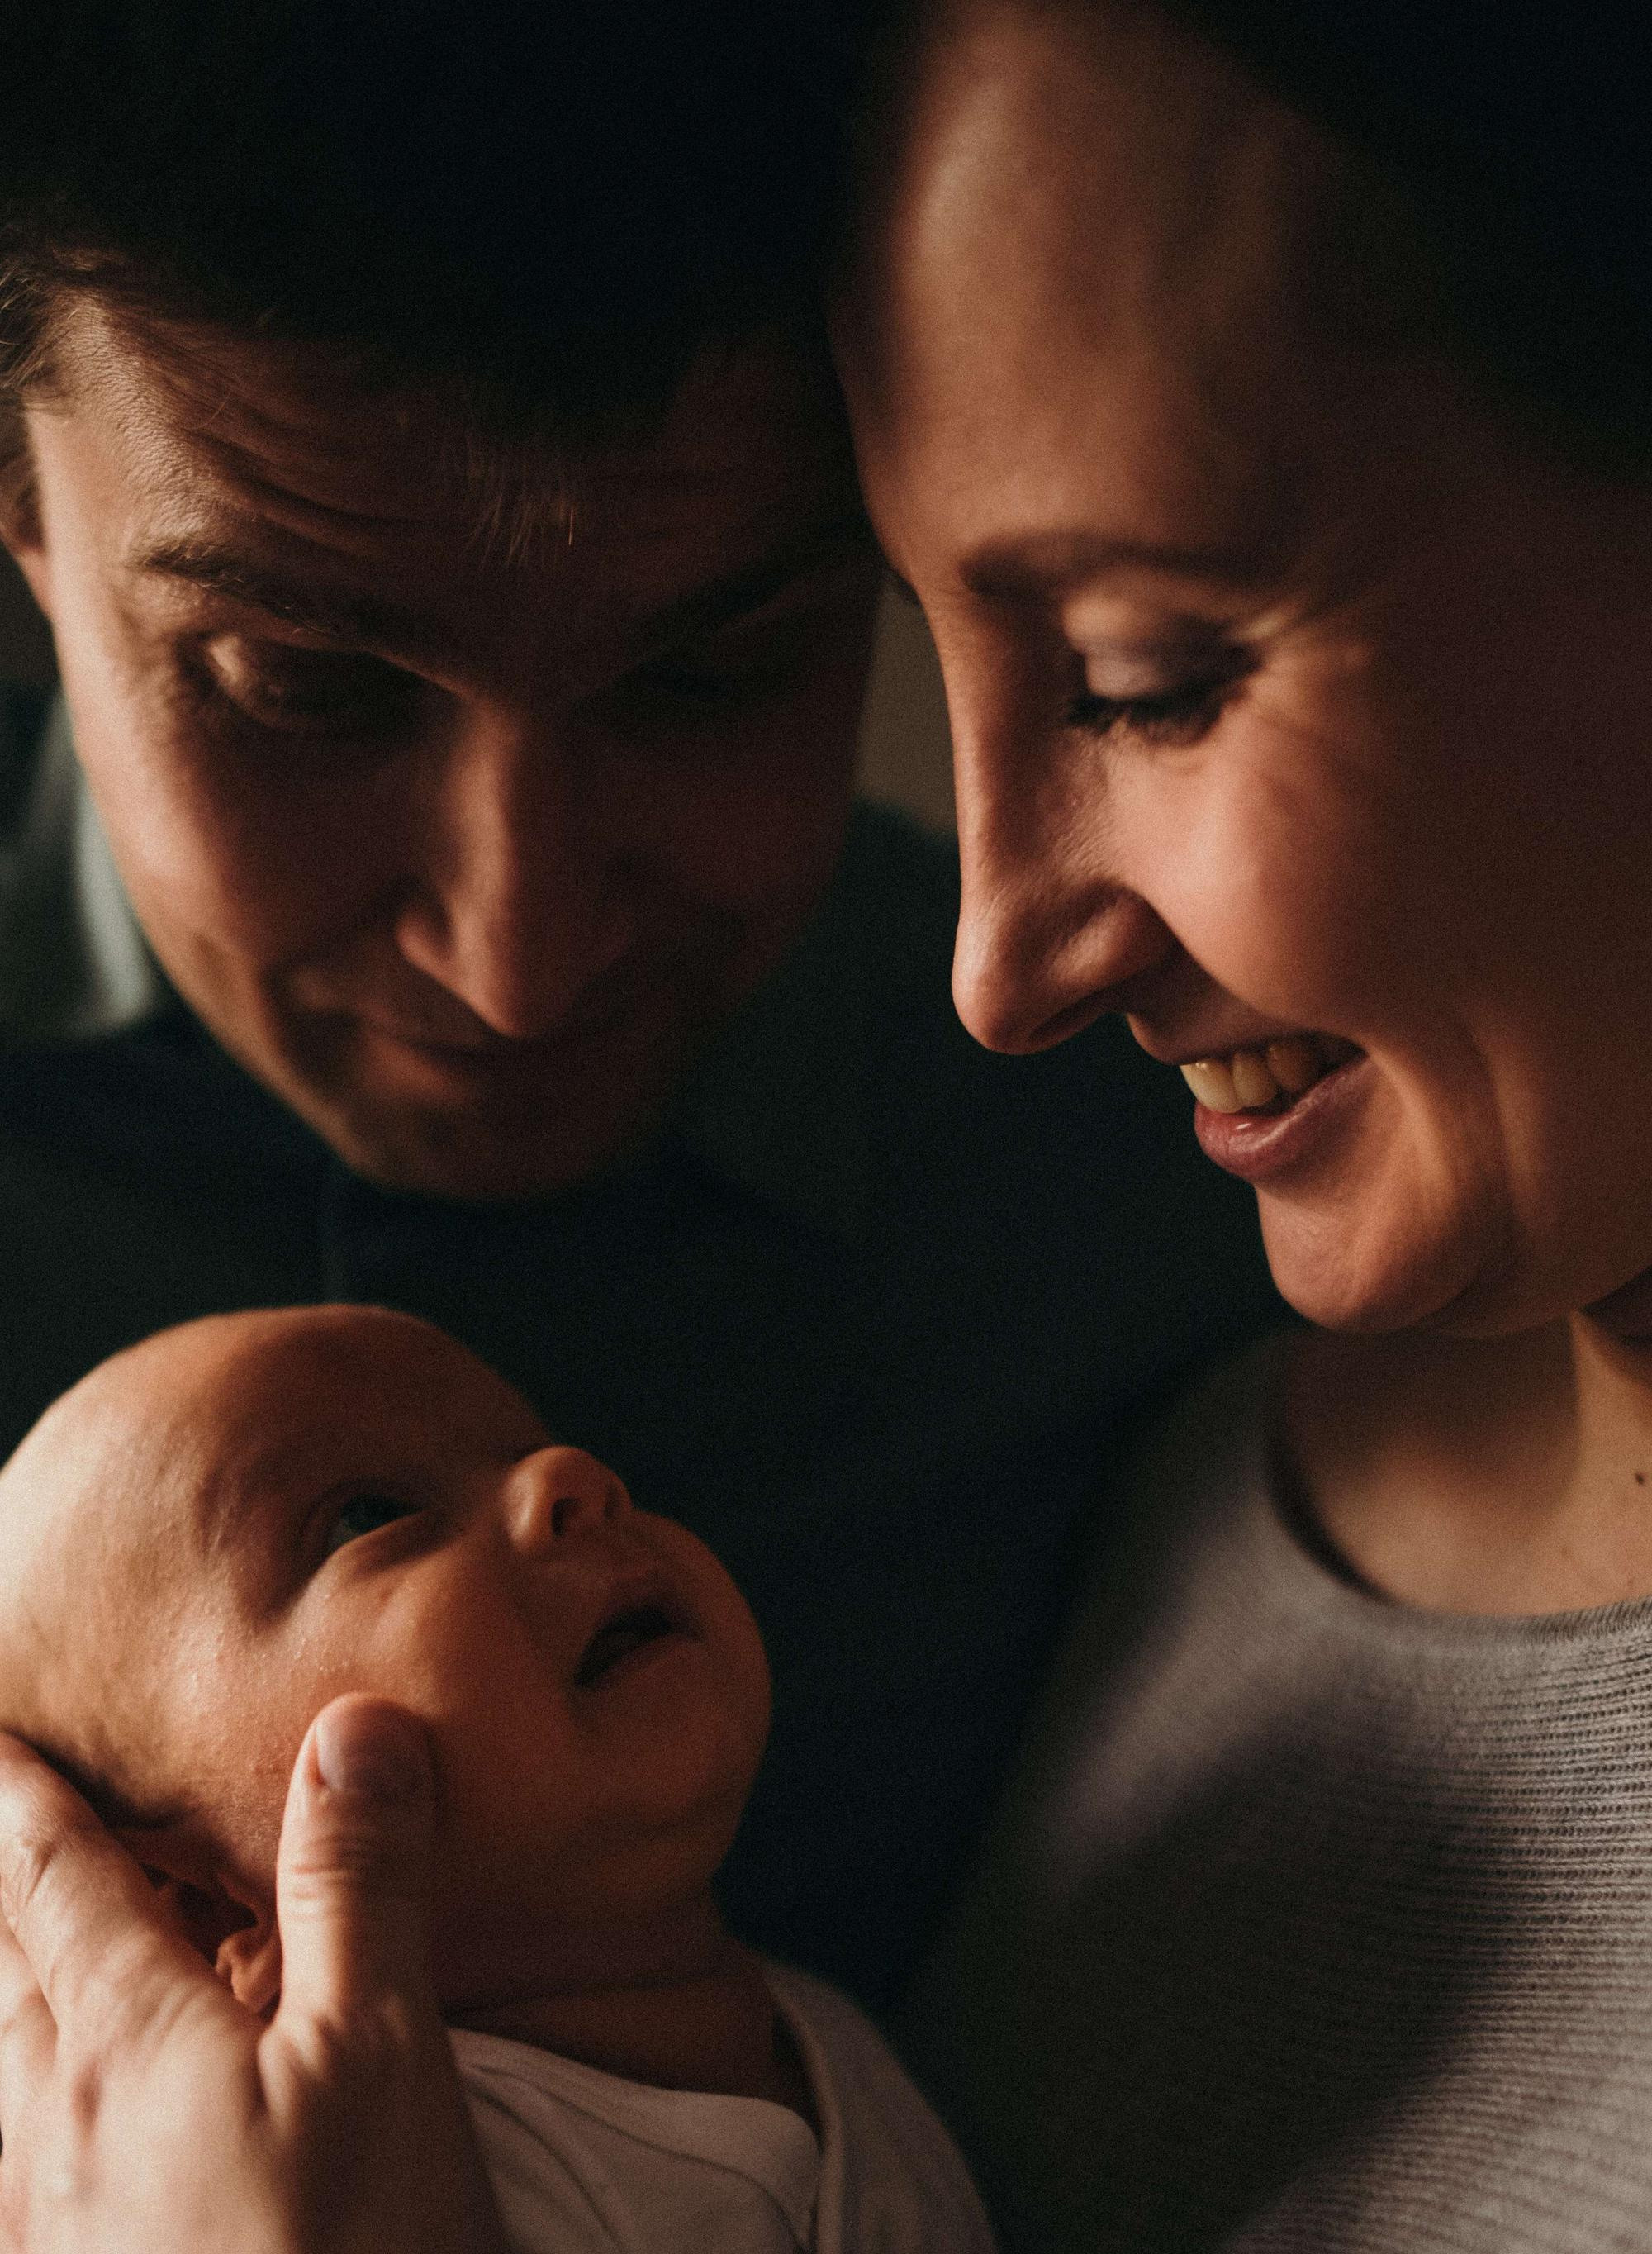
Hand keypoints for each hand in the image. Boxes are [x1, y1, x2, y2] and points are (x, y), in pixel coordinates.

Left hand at [0, 1696, 507, 2252]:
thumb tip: (351, 1724)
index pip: (52, 1878)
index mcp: (128, 2041)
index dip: (20, 1794)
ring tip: (1, 1949)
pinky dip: (6, 2091)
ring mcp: (38, 2217)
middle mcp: (50, 2122)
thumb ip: (357, 1886)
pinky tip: (25, 2117)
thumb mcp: (379, 2057)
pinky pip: (2, 2156)